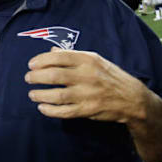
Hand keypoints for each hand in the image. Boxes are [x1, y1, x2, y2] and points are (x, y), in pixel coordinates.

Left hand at [25, 47, 147, 122]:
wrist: (132, 98)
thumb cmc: (109, 76)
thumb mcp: (95, 60)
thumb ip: (72, 55)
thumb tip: (51, 50)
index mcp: (88, 60)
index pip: (58, 57)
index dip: (40, 60)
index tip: (31, 64)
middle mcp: (87, 76)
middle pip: (54, 75)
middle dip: (36, 77)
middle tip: (28, 78)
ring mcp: (87, 94)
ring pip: (57, 95)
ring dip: (39, 94)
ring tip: (32, 94)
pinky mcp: (88, 110)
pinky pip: (64, 111)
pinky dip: (50, 110)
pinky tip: (42, 107)